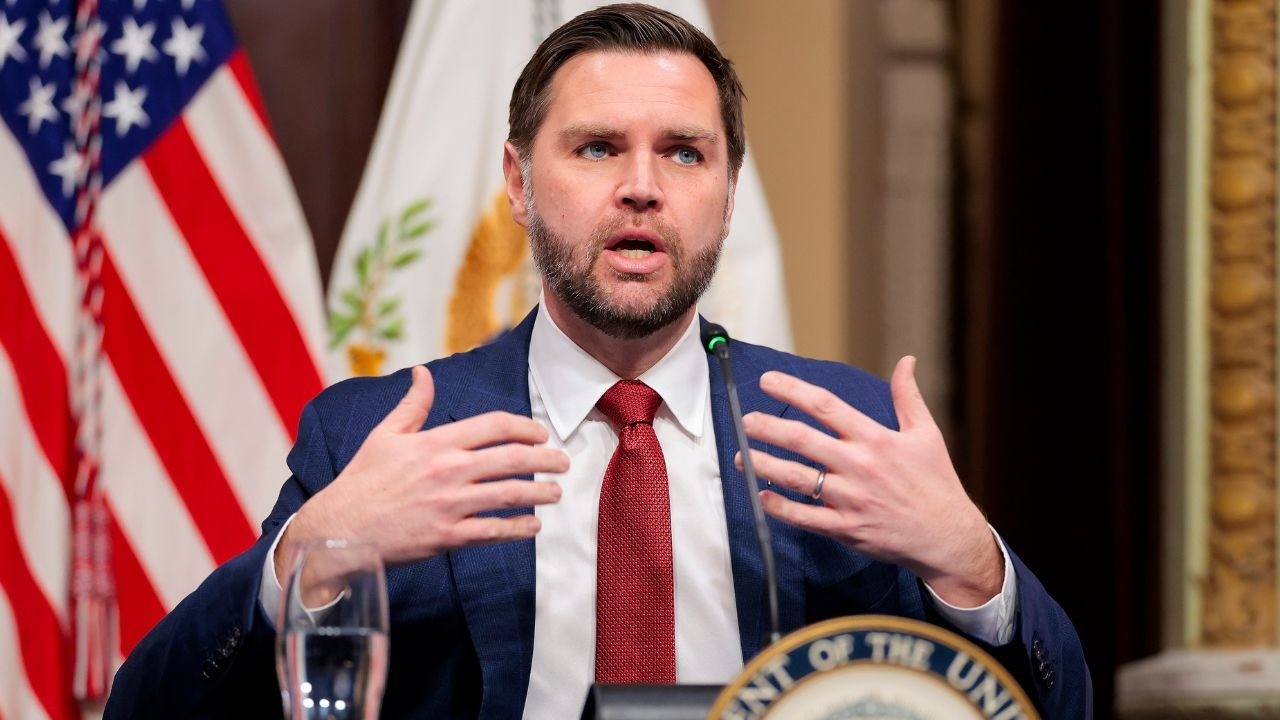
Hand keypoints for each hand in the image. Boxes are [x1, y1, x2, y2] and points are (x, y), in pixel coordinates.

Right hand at [277, 365, 567, 579]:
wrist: (339, 529)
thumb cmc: (362, 480)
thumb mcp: (384, 434)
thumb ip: (412, 404)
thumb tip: (423, 373)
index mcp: (435, 442)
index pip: (494, 426)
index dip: (526, 427)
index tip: (541, 434)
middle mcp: (447, 470)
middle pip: (511, 458)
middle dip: (545, 459)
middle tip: (563, 462)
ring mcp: (448, 504)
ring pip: (509, 495)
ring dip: (540, 493)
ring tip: (556, 493)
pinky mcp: (446, 536)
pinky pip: (492, 531)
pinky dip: (518, 528)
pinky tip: (533, 526)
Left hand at [737, 356, 1000, 606]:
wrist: (948, 537)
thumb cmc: (936, 483)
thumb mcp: (927, 434)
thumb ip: (908, 397)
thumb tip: (906, 361)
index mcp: (875, 439)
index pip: (826, 406)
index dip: (793, 391)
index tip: (768, 381)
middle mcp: (859, 466)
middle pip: (803, 440)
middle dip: (768, 427)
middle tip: (745, 420)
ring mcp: (851, 499)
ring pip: (798, 478)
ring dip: (765, 465)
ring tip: (741, 456)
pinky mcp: (846, 528)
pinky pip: (805, 516)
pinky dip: (781, 507)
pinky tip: (762, 495)